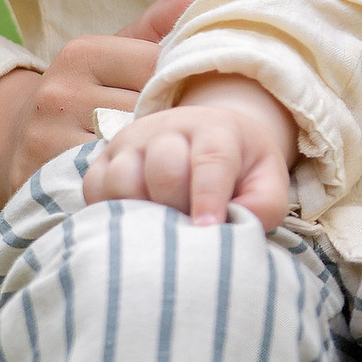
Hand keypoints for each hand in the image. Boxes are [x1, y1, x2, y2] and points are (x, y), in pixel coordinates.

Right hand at [0, 0, 202, 217]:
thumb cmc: (83, 91)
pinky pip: (103, 182)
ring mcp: (47, 137)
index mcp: (82, 53)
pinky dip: (126, 185)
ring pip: (126, 151)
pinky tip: (142, 184)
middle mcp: (60, 92)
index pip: (155, 65)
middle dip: (169, 125)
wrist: (14, 135)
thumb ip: (154, 27)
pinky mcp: (40, 178)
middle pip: (143, 111)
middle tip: (188, 138)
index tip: (192, 99)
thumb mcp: (112, 52)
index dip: (179, 84)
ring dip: (151, 158)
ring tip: (169, 161)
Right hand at [82, 75, 298, 228]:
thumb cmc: (239, 169)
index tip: (207, 229)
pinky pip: (95, 189)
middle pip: (164, 169)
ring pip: (122, 178)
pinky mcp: (103, 161)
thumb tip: (234, 229)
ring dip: (141, 213)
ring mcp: (131, 143)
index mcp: (215, 130)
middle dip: (177, 208)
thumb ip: (264, 205)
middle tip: (189, 232)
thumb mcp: (266, 181)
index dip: (208, 196)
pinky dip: (110, 212)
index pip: (211, 159)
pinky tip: (133, 225)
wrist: (206, 137)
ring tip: (162, 229)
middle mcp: (168, 129)